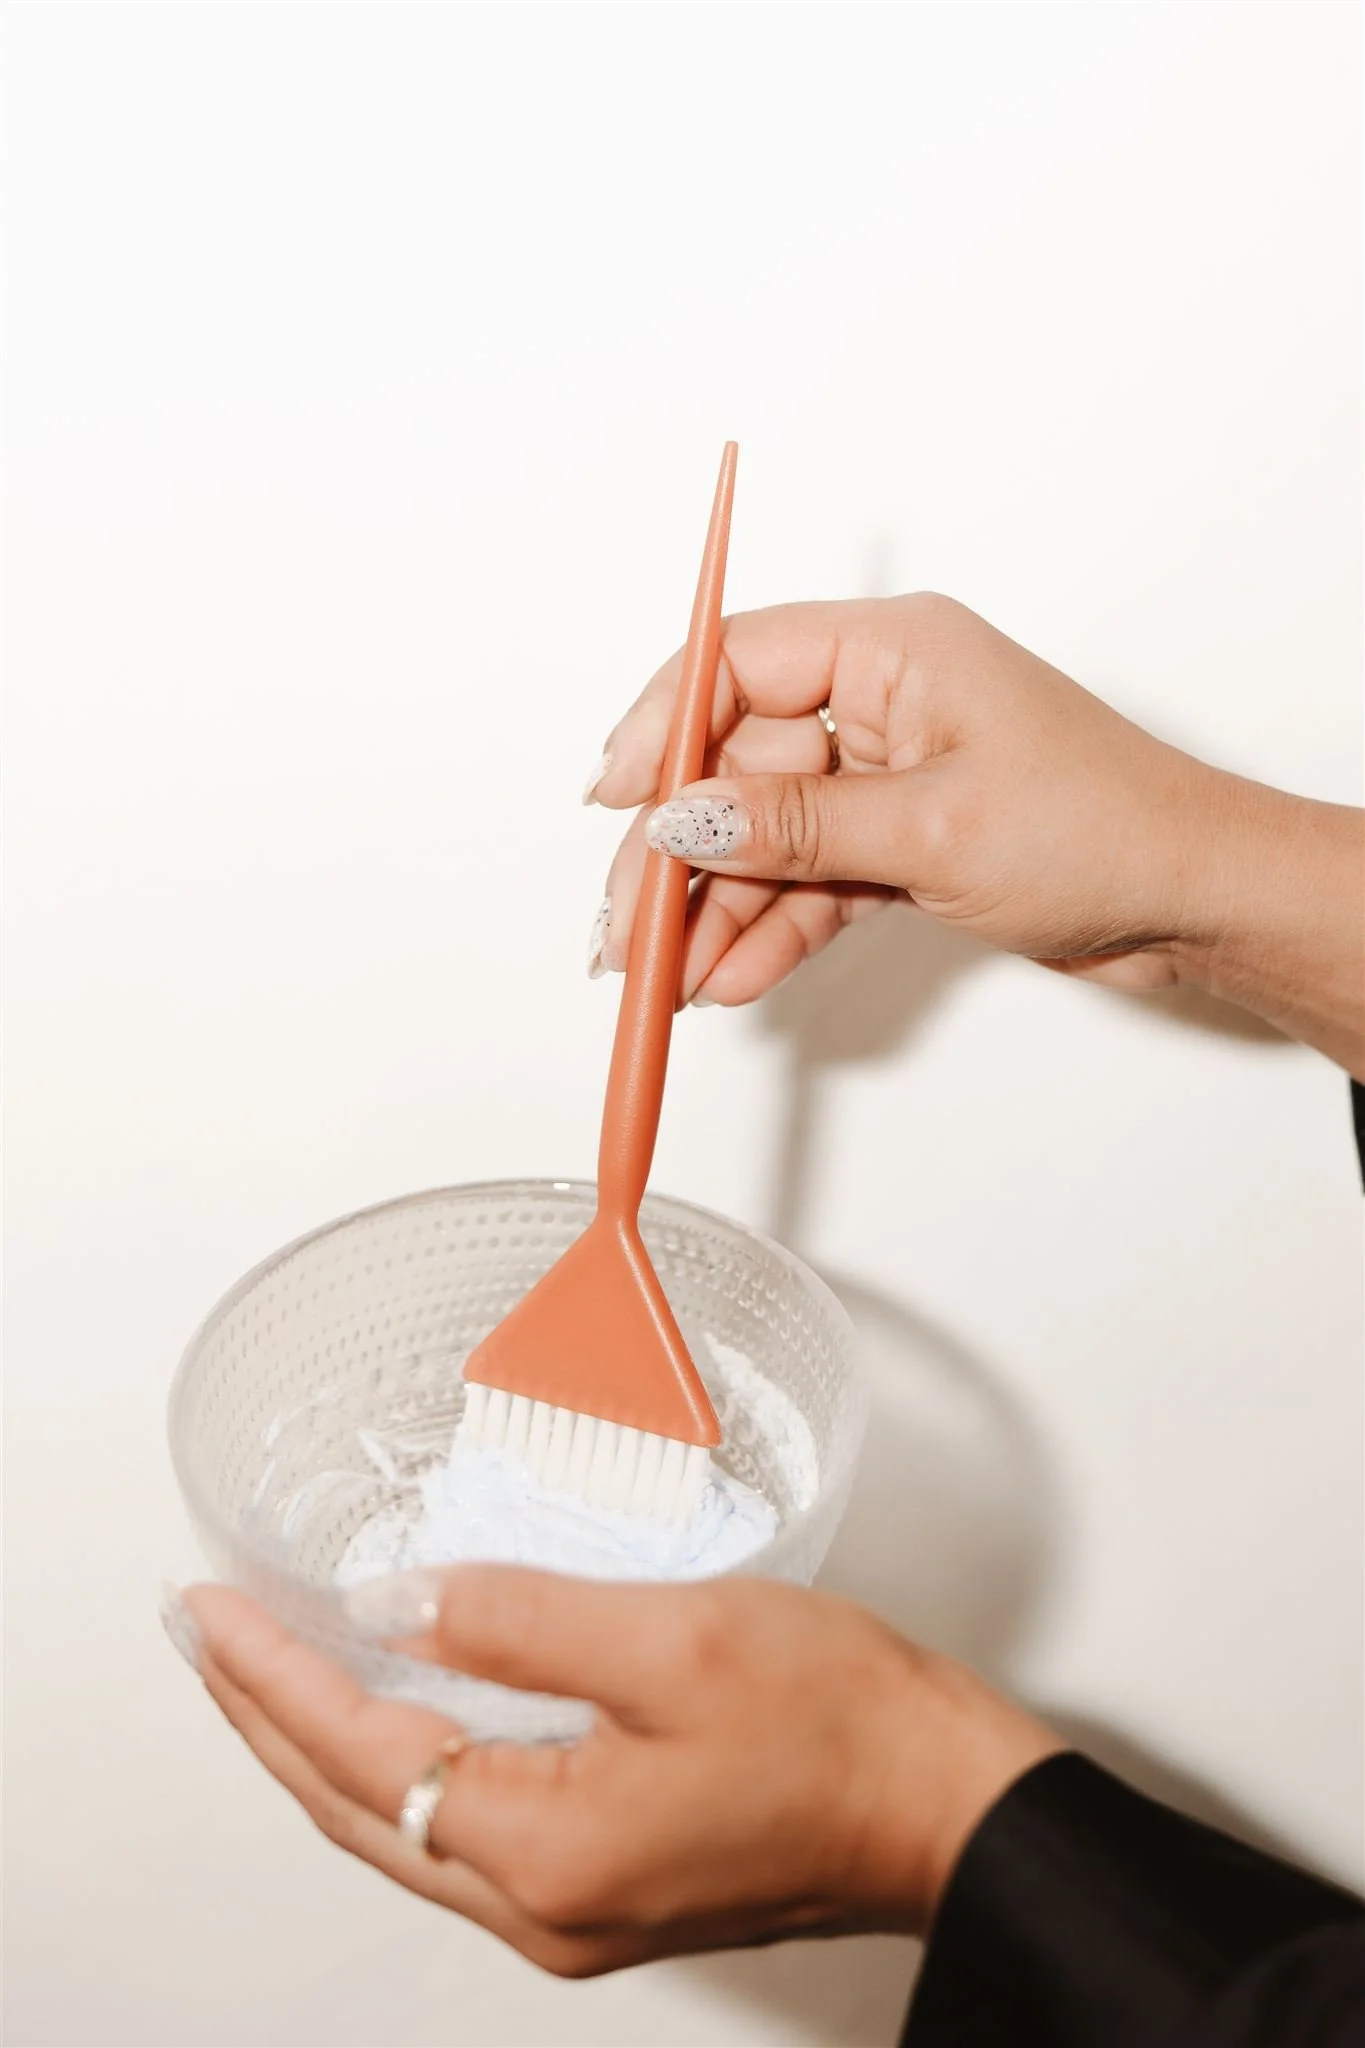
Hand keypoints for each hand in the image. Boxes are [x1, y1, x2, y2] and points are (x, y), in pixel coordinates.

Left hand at [173, 1569, 1058, 1976]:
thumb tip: (395, 1605)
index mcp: (545, 1850)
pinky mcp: (608, 1886)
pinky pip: (459, 1829)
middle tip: (203, 1636)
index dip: (270, 1672)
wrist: (946, 1801)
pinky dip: (400, 1763)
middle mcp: (543, 1905)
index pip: (357, 1749)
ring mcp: (575, 1911)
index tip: (208, 1606)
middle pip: (352, 1807)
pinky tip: (393, 1713)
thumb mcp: (672, 1636)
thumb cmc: (840, 1723)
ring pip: (399, 1825)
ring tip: (266, 1669)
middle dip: (264, 1717)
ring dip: (322, 1742)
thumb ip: (519, 1619)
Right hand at [589, 594, 1364, 1074]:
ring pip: (770, 837)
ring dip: (717, 910)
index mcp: (893, 652)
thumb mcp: (930, 828)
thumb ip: (794, 826)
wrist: (1195, 905)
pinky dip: (772, 930)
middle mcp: (884, 703)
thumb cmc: (1107, 829)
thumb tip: (682, 821)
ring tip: (667, 979)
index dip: (663, 730)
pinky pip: (812, 881)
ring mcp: (891, 776)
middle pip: (740, 765)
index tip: (611, 801)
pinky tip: (729, 978)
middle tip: (626, 926)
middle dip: (680, 852)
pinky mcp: (903, 842)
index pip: (737, 663)